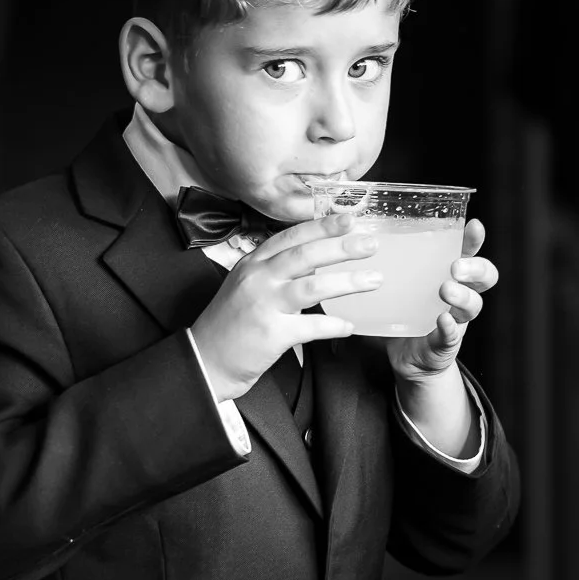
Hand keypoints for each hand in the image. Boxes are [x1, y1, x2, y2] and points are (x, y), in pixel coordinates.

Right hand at [190, 213, 382, 401]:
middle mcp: (257, 279)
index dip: (321, 226)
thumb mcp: (247, 286)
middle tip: (369, 243)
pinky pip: (311, 327)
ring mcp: (263, 305)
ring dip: (347, 282)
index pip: (290, 236)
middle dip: (340, 247)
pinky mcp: (270, 334)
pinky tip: (349, 326)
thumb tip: (315, 263)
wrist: (204, 360)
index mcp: (252, 264)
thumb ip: (277, 272)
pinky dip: (334, 326)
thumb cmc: (229, 324)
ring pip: (311, 286)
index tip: (348, 219)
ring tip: (374, 279)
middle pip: (304, 255)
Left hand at [384, 218, 497, 382]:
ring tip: (447, 290)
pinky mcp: (445, 342)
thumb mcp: (396, 282)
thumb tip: (348, 231)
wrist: (406, 357)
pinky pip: (453, 335)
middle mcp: (458, 294)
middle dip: (475, 268)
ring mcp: (456, 319)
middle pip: (484, 276)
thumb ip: (382, 260)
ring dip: (462, 296)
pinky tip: (442, 321)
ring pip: (473, 305)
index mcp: (447, 274)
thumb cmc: (401, 311)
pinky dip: (449, 327)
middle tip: (456, 266)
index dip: (474, 239)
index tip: (474, 225)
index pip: (468, 251)